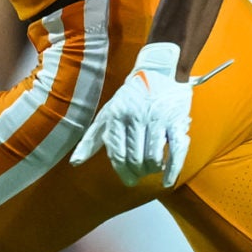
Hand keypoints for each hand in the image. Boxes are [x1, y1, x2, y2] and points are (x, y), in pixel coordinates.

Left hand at [71, 42, 205, 186]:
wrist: (160, 71)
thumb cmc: (130, 97)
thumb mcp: (107, 114)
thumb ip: (91, 139)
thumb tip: (75, 162)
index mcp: (117, 116)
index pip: (118, 155)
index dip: (123, 172)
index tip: (128, 179)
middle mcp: (136, 118)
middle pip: (135, 159)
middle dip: (137, 172)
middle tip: (141, 175)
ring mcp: (158, 119)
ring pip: (153, 158)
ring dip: (152, 170)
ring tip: (153, 169)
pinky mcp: (177, 121)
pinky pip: (176, 151)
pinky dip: (172, 170)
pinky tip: (167, 181)